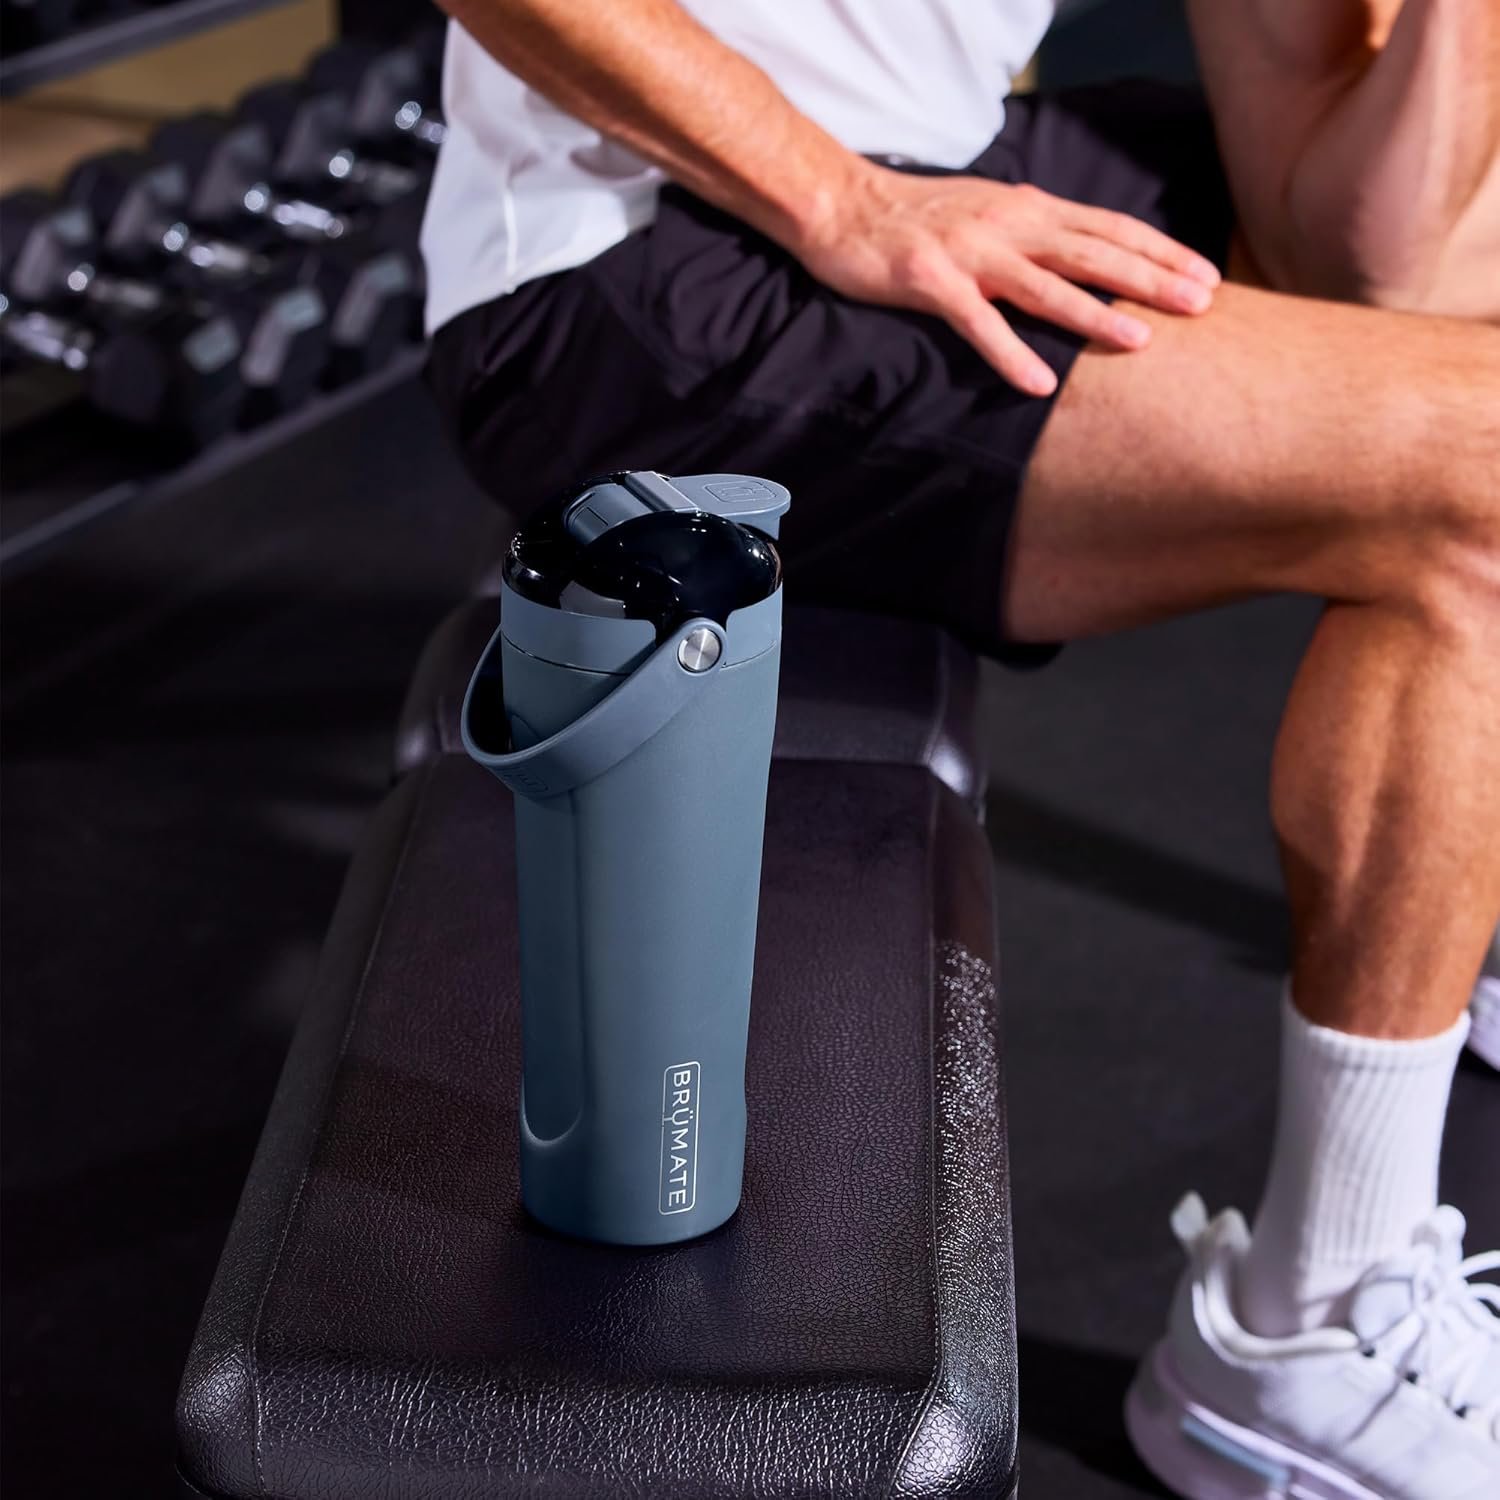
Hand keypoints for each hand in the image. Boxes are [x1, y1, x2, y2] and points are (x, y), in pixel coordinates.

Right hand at [792, 164, 1221, 395]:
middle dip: (1150, 278)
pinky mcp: (931, 282)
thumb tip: (1079, 253)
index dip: (1159, 250)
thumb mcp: (988, 212)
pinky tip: (1040, 384)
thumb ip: (1033, 231)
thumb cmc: (916, 217)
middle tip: (1201, 303)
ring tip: (1139, 340)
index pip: (1107, 227)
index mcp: (1027, 208)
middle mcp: (1008, 224)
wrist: (842, 205)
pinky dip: (1011, 354)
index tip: (1206, 274)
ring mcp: (970, 252)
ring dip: (1094, 313)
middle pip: (1092, 252)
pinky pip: (979, 324)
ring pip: (1044, 284)